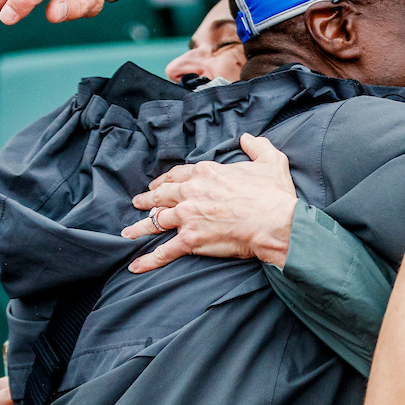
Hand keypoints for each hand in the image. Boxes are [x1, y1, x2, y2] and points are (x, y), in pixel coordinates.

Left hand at [123, 133, 297, 272]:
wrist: (275, 222)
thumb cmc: (273, 194)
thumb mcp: (270, 160)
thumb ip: (257, 146)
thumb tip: (248, 138)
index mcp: (206, 172)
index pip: (177, 175)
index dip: (165, 180)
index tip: (158, 185)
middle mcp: (191, 192)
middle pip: (161, 195)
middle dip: (147, 199)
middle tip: (138, 203)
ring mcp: (187, 217)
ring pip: (156, 220)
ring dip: (141, 227)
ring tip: (129, 232)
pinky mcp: (190, 240)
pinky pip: (164, 251)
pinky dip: (149, 260)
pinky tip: (135, 266)